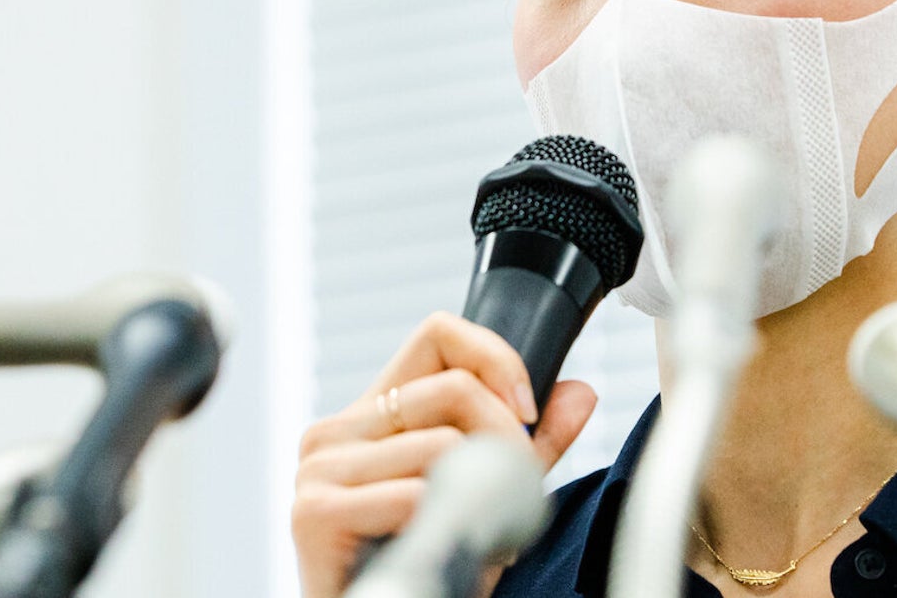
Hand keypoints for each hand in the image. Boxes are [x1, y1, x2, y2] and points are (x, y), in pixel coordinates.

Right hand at [292, 311, 597, 597]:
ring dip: (477, 491)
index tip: (526, 410)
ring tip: (473, 530)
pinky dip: (442, 525)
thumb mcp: (487, 491)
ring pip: (441, 443)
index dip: (495, 358)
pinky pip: (414, 495)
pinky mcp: (316, 512)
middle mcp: (336, 431)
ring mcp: (319, 469)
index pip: (437, 334)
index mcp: (371, 415)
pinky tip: (437, 550)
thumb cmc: (427, 562)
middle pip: (452, 386)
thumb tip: (580, 393)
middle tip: (513, 491)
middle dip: (505, 438)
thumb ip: (530, 444)